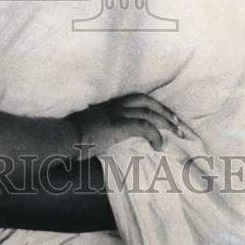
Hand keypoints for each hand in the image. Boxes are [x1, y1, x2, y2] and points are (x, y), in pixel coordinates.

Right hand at [68, 93, 189, 158]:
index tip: (168, 116)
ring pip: (150, 113)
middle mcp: (116, 105)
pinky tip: (159, 146)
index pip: (139, 99)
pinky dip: (155, 135)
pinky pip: (145, 126)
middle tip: (179, 124)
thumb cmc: (75, 136)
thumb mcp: (93, 126)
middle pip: (148, 102)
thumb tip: (113, 136)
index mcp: (111, 105)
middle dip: (166, 112)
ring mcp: (117, 114)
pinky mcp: (118, 125)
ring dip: (166, 123)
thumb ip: (105, 126)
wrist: (65, 137)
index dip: (156, 106)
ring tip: (176, 133)